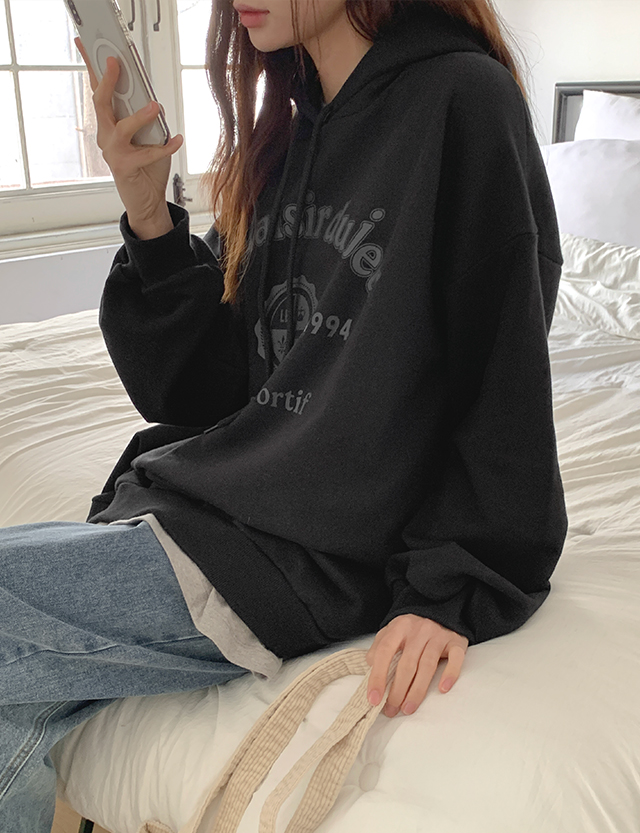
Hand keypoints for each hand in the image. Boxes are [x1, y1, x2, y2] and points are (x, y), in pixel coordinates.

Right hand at [74, 36, 181, 230]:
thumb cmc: (147, 167)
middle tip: (116, 63)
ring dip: (139, 116)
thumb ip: (150, 119)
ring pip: (121, 128)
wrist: (146, 200)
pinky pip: (146, 154)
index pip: (99, 92)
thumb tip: (153, 102)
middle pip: (101, 103)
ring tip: (155, 106)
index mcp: (110, 124)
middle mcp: (107, 136)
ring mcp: (113, 152)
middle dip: (108, 81)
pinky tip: (178, 139)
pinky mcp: (125, 167)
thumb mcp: (150, 136)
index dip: (93, 68)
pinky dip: (165, 147)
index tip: (88, 45)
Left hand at [366, 614, 468, 716]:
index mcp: (399, 627)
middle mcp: (419, 630)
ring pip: (427, 666)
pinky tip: (442, 689)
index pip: (385, 652)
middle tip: (392, 710)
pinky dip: (450, 674)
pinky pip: (455, 659)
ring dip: (417, 691)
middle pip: (407, 664)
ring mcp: (438, 636)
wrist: (439, 607)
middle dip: (397, 690)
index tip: (373, 698)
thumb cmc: (412, 628)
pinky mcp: (456, 642)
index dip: (377, 676)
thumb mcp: (392, 631)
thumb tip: (370, 667)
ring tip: (408, 708)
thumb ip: (379, 647)